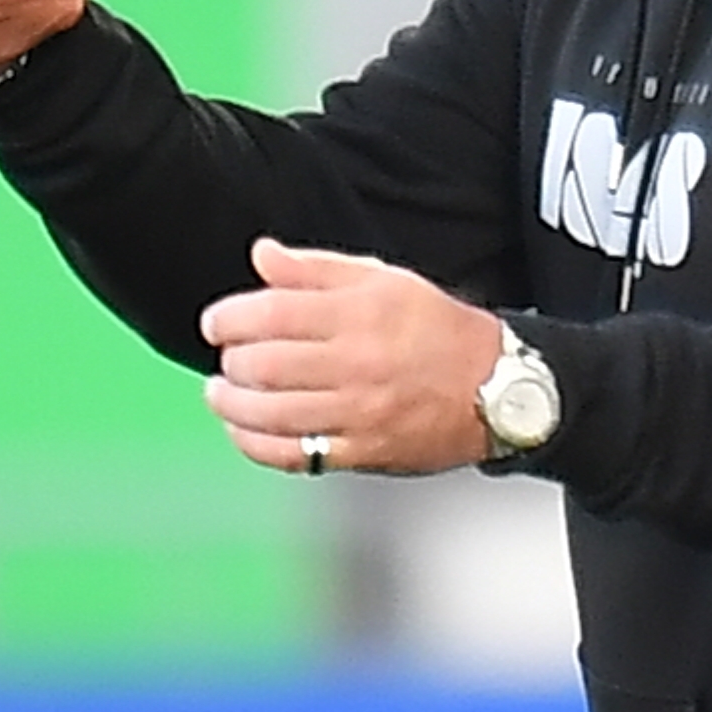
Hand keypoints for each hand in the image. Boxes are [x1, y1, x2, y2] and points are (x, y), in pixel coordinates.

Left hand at [199, 238, 501, 474]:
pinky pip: (293, 456)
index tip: (215, 323)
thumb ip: (315, 269)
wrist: (496, 387)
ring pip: (270, 414)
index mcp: (359, 315)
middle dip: (230, 360)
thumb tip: (262, 254)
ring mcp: (358, 414)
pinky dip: (255, 445)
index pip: (271, 314)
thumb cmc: (436, 329)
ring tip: (221, 393)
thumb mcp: (383, 280)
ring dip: (231, 404)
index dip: (229, 317)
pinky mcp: (362, 454)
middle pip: (263, 365)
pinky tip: (244, 430)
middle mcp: (356, 365)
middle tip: (227, 355)